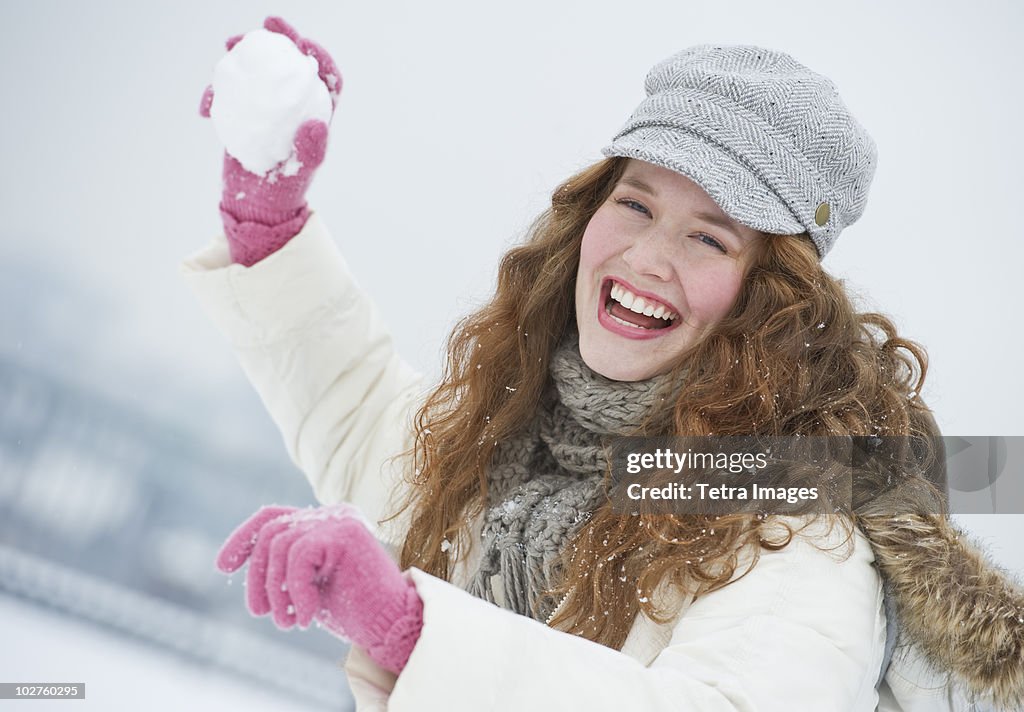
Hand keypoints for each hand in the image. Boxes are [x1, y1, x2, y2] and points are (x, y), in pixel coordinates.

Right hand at [199, 17, 341, 265]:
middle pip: (290, 64)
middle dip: (280, 39)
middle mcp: (293, 108)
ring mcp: (268, 110)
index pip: (325, 78)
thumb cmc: (285, 191)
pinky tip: (205, 107)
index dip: (318, 56)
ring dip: (244, 55)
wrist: (255, 207)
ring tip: (228, 47)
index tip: (303, 42)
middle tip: (265, 25)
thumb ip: (310, 149)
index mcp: (315, 114)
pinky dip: (216, 94)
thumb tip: (315, 125)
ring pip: (259, 72)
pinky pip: (231, 94)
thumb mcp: (300, 171)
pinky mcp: (244, 116)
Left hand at [217, 504, 423, 674]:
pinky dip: (296, 592)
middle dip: (257, 576)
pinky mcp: (345, 534)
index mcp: (325, 523)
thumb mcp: (309, 584)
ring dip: (275, 591)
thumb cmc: (353, 610)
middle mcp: (333, 514)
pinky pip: (299, 557)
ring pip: (280, 545)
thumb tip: (244, 560)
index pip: (273, 517)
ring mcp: (340, 521)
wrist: (393, 625)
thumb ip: (286, 565)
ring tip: (288, 620)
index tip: (223, 567)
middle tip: (261, 613)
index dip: (243, 538)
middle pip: (271, 532)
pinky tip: (306, 617)